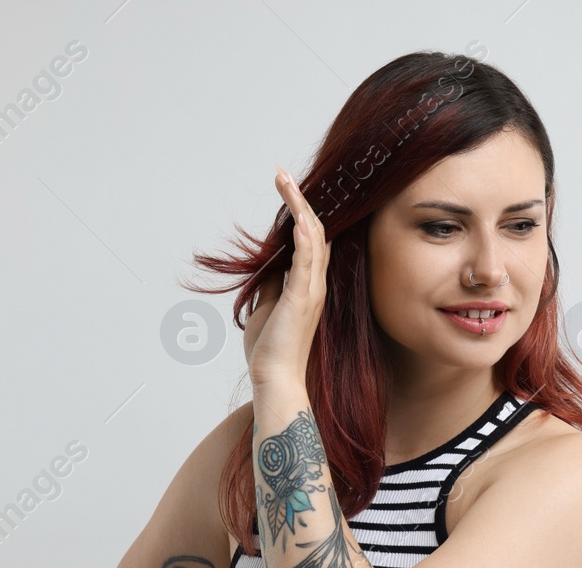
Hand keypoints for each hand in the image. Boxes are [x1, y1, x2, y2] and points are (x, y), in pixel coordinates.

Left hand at [245, 166, 330, 387]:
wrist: (275, 379)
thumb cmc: (271, 350)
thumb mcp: (266, 307)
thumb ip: (271, 285)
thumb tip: (267, 266)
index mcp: (308, 285)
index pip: (310, 239)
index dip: (300, 211)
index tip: (285, 187)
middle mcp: (315, 284)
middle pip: (314, 230)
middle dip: (298, 199)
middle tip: (281, 173)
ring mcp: (311, 291)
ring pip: (312, 238)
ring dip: (298, 207)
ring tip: (285, 181)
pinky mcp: (301, 300)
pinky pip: (306, 263)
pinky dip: (303, 239)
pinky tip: (297, 218)